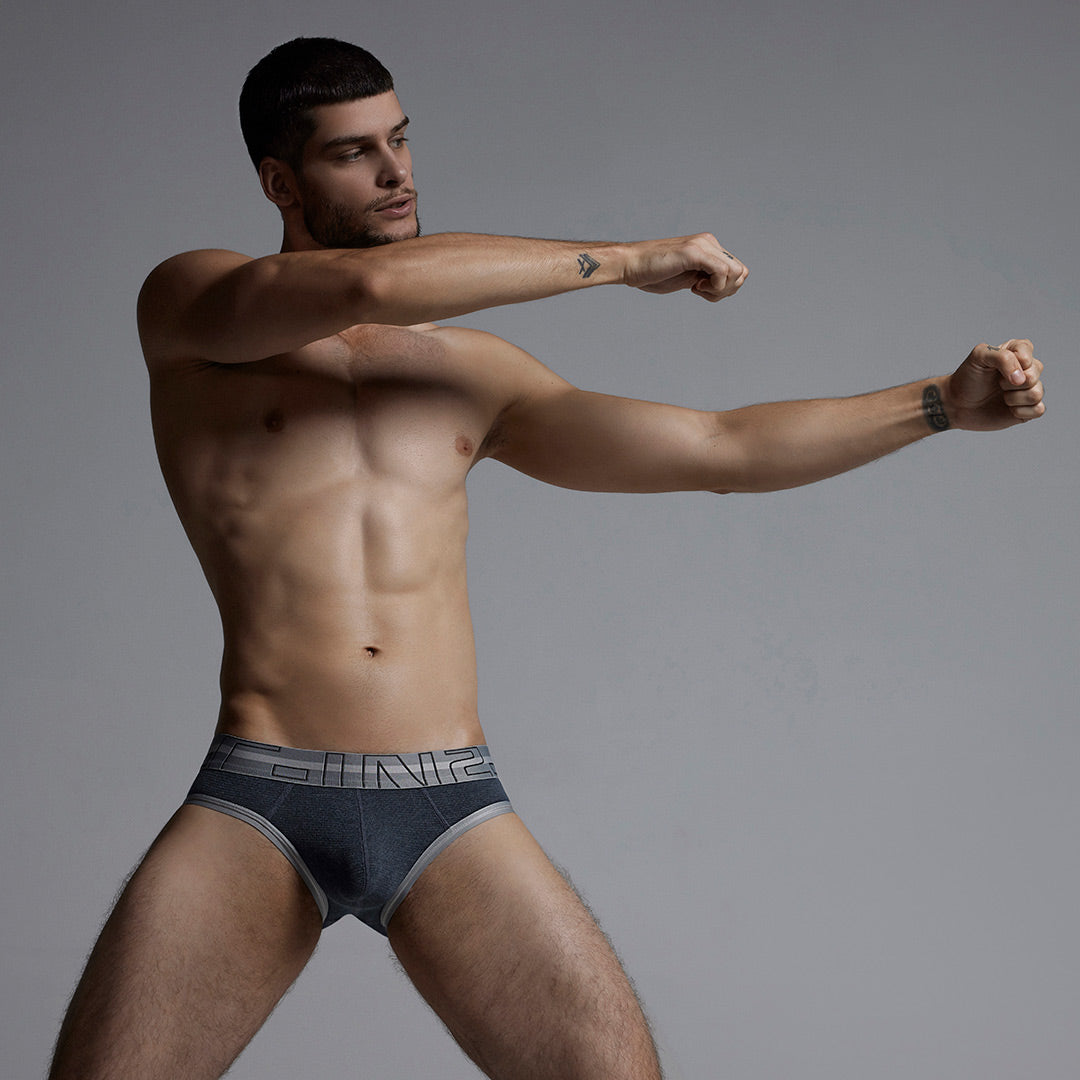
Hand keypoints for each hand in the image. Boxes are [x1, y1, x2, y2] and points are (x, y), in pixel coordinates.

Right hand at [623, 234, 748, 300]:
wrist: (630, 265)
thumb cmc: (652, 273)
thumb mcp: (686, 276)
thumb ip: (705, 277)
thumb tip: (725, 287)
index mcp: (708, 247)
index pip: (737, 270)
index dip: (726, 288)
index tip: (703, 291)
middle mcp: (708, 242)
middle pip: (741, 272)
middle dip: (726, 290)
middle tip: (702, 292)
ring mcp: (702, 245)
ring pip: (737, 273)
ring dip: (720, 290)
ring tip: (697, 289)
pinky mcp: (694, 252)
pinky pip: (723, 272)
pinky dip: (713, 288)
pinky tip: (693, 288)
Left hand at [944, 339, 1045, 430]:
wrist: (956, 404)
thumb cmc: (967, 378)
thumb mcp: (979, 357)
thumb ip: (1002, 357)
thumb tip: (1021, 378)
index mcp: (1016, 352)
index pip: (1027, 350)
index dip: (1013, 361)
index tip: (995, 367)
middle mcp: (1026, 370)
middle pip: (1035, 373)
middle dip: (1011, 382)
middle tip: (996, 384)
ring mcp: (1028, 390)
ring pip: (1037, 393)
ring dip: (1014, 398)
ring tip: (1001, 397)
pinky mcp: (1028, 409)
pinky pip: (1039, 410)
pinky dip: (1021, 411)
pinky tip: (1008, 409)